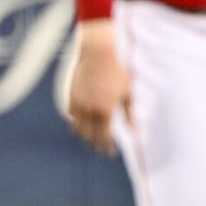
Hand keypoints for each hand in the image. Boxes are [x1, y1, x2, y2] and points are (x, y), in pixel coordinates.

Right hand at [66, 18, 130, 156]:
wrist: (98, 52)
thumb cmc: (117, 70)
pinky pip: (71, 114)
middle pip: (91, 135)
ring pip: (78, 127)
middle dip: (96, 145)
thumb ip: (129, 114)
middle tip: (101, 151)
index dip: (108, 147)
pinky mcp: (71, 95)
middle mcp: (90, 109)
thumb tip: (134, 131)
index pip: (105, 136)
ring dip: (84, 137)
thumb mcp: (128, 92)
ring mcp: (79, 102)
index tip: (111, 153)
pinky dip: (75, 122)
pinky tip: (79, 125)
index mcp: (106, 110)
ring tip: (89, 141)